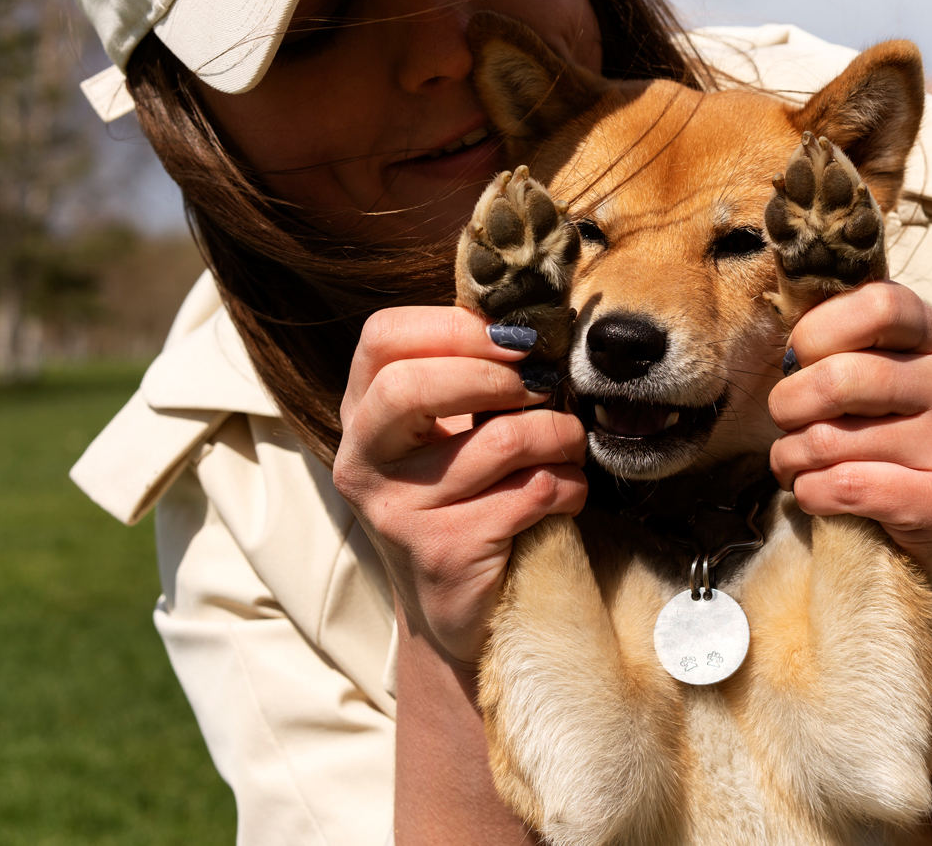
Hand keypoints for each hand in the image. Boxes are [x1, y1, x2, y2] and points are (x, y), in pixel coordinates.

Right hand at [333, 306, 587, 665]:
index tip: (516, 341)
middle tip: (544, 385)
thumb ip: (469, 375)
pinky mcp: (443, 553)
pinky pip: (531, 494)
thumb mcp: (449, 432)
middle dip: (499, 378)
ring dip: (558, 435)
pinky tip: (566, 494)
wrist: (454, 610)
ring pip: (499, 441)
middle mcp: (362, 461)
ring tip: (569, 445)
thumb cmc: (464, 500)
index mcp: (361, 414)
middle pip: (413, 386)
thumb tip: (532, 322)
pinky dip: (568, 486)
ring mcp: (396, 511)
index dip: (455, 327)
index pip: (382, 339)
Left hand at [768, 281, 931, 581]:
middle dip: (788, 403)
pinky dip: (809, 491)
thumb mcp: (864, 370)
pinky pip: (844, 486)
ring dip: (790, 455)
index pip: (879, 303)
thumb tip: (786, 317)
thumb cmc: (873, 431)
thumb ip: (836, 338)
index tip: (799, 358)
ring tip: (794, 462)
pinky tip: (814, 491)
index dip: (819, 328)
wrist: (920, 520)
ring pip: (830, 439)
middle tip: (785, 420)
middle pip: (842, 376)